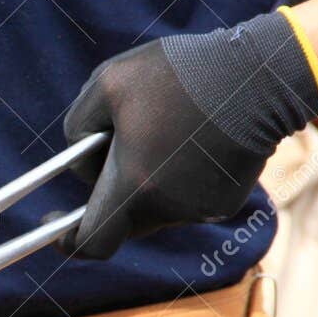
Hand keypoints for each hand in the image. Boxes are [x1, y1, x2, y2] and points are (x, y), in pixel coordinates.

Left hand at [60, 11, 317, 258]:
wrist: (262, 77)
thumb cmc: (181, 74)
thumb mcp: (108, 82)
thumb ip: (77, 126)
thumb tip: (80, 158)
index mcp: (134, 187)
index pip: (92, 242)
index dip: (68, 240)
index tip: (55, 227)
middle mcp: (167, 210)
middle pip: (122, 220)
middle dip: (110, 192)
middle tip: (111, 151)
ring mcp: (199, 211)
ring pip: (154, 209)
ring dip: (145, 181)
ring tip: (162, 129)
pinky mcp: (224, 203)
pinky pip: (185, 200)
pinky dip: (177, 178)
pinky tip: (192, 138)